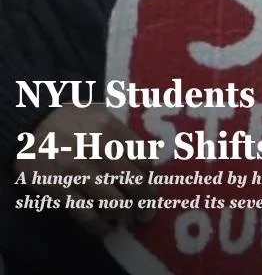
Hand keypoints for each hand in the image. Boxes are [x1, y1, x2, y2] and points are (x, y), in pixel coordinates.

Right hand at [22, 102, 157, 236]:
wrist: (31, 128)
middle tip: (145, 211)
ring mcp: (78, 171)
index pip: (144, 159)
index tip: (150, 186)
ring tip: (127, 218)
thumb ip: (122, 131)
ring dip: (124, 214)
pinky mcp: (60, 189)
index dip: (150, 177)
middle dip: (144, 201)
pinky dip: (100, 225)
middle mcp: (99, 149)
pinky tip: (106, 228)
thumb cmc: (70, 119)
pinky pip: (85, 214)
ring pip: (113, 202)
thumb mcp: (100, 112)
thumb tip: (144, 153)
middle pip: (134, 182)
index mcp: (112, 128)